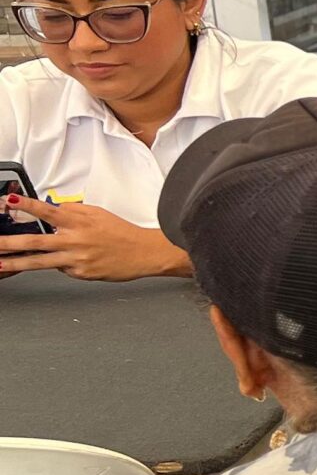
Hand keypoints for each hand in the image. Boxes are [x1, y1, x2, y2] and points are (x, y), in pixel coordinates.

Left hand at [0, 199, 185, 279]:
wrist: (144, 253)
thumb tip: (53, 210)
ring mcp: (76, 259)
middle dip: (8, 243)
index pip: (47, 211)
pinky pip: (62, 269)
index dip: (26, 205)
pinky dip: (59, 264)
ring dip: (15, 263)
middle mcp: (75, 240)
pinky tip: (68, 261)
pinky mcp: (80, 273)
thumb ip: (73, 211)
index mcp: (79, 222)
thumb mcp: (98, 214)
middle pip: (35, 242)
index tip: (9, 200)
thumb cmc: (122, 233)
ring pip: (39, 262)